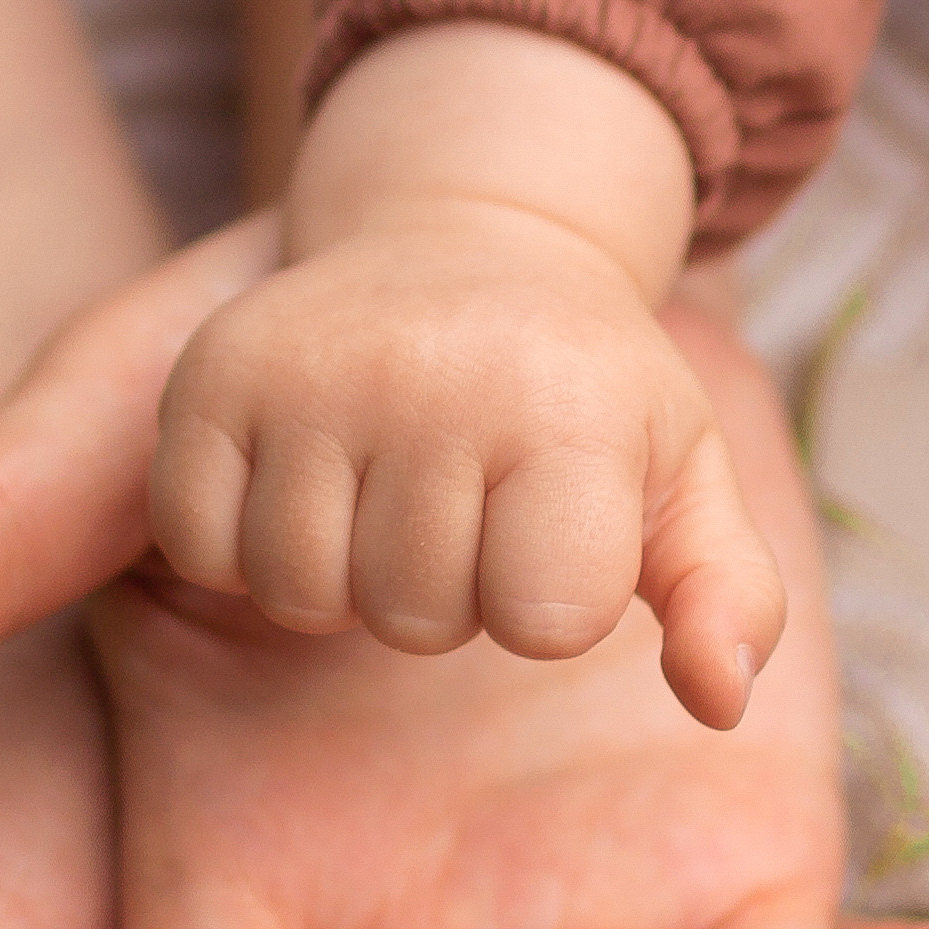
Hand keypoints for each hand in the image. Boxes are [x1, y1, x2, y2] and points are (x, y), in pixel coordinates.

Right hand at [152, 205, 782, 724]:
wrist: (468, 228)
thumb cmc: (582, 386)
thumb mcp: (682, 474)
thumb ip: (726, 594)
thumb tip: (719, 699)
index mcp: (569, 407)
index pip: (546, 619)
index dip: (549, 602)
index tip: (553, 526)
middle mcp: (434, 374)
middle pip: (414, 617)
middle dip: (443, 592)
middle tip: (463, 501)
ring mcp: (310, 368)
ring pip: (301, 593)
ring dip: (343, 576)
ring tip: (385, 490)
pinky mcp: (212, 371)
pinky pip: (203, 546)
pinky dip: (244, 544)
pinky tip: (304, 477)